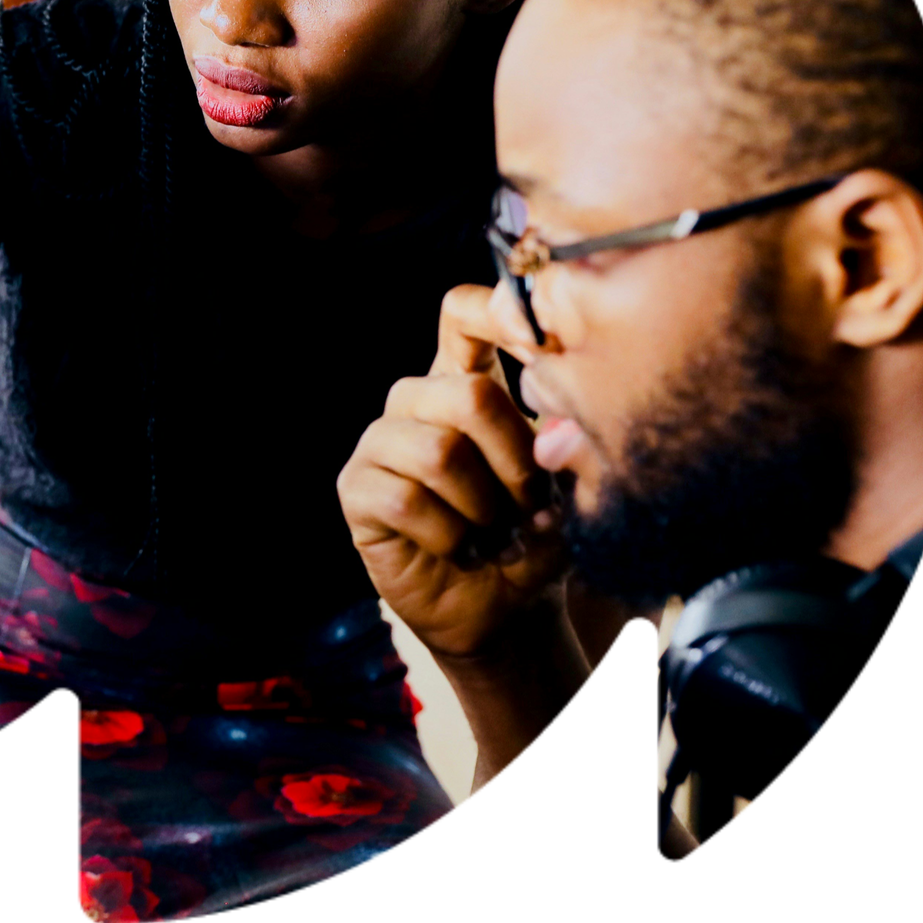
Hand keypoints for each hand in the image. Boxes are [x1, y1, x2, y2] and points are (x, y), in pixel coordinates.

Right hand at [337, 284, 566, 660]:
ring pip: (439, 452)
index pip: (462, 314)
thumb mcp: (565, 486)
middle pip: (469, 393)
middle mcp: (418, 402)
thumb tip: (556, 426)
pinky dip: (450, 535)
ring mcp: (381, 443)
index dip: (495, 312)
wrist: (503, 610)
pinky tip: (460, 550)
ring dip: (485, 508)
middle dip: (517, 461)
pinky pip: (405, 498)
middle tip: (531, 506)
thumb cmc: (535, 537)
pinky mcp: (357, 489)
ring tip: (497, 534)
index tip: (539, 346)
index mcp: (466, 382)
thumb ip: (563, 444)